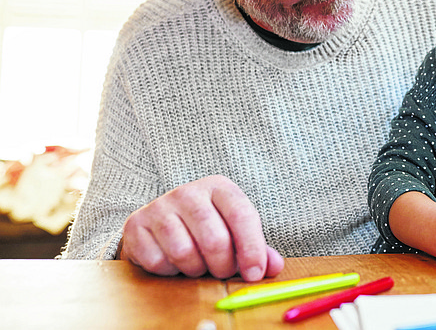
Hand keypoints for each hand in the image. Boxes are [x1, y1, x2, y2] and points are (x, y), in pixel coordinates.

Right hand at [118, 175, 283, 280]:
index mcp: (219, 187)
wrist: (159, 222)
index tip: (255, 273)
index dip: (252, 248)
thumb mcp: (233, 230)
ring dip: (195, 269)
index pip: (242, 215)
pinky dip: (169, 271)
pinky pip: (158, 261)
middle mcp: (189, 192)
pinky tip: (173, 262)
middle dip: (223, 265)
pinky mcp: (136, 224)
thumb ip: (255, 248)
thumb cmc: (205, 227)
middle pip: (214, 238)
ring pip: (184, 252)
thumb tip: (274, 267)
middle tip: (223, 272)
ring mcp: (159, 206)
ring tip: (198, 265)